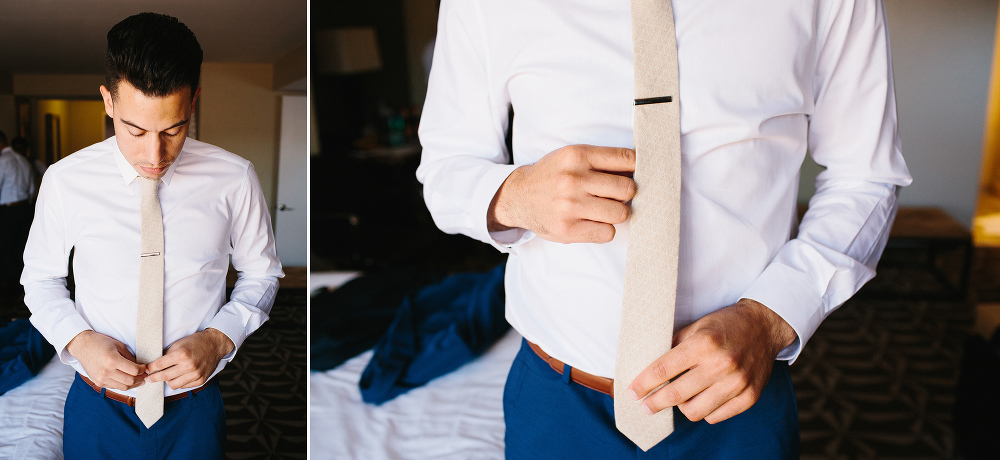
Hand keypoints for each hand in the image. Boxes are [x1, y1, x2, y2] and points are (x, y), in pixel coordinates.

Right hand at [66, 330, 146, 390]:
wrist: (82, 346)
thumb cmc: (101, 343)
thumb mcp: (119, 346)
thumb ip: (130, 357)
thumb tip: (140, 367)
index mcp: (112, 360)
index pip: (134, 370)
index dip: (143, 370)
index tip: (145, 367)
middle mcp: (106, 371)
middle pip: (130, 381)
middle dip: (140, 378)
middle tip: (145, 375)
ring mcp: (101, 378)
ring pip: (123, 387)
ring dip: (133, 384)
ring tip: (139, 379)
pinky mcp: (98, 382)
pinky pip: (115, 387)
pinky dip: (123, 384)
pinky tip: (127, 380)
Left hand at [145, 328, 233, 389]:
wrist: (215, 344)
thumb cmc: (196, 342)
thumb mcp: (179, 344)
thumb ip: (167, 354)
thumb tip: (154, 365)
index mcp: (182, 354)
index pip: (159, 365)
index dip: (150, 368)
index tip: (146, 370)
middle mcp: (189, 365)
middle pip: (164, 376)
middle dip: (153, 377)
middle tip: (148, 378)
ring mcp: (196, 374)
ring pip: (173, 384)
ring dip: (167, 380)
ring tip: (165, 376)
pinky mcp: (200, 380)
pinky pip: (183, 386)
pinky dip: (179, 382)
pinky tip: (179, 376)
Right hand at [488, 144, 635, 242]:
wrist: (518, 196)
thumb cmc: (552, 175)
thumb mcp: (572, 156)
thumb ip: (602, 160)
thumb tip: (639, 169)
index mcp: (577, 155)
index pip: (626, 159)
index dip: (637, 167)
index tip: (634, 173)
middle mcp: (573, 179)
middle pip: (627, 189)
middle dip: (626, 193)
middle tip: (615, 194)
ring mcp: (570, 206)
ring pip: (620, 213)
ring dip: (616, 212)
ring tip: (603, 209)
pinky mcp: (567, 230)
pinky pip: (607, 233)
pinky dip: (604, 229)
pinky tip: (592, 222)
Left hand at [626, 299, 796, 423]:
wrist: (765, 327)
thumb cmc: (725, 325)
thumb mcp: (696, 326)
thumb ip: (673, 346)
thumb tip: (646, 367)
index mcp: (704, 344)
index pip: (663, 370)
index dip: (643, 384)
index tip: (632, 392)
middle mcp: (721, 365)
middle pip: (676, 396)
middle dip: (654, 403)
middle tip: (645, 406)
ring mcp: (737, 384)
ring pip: (695, 411)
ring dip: (681, 407)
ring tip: (677, 399)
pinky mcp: (748, 397)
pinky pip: (715, 417)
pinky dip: (704, 411)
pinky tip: (700, 400)